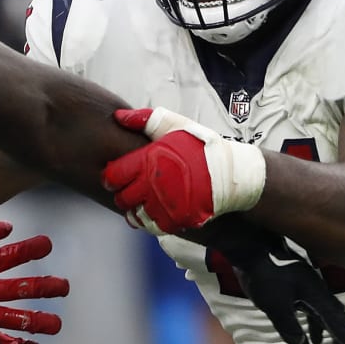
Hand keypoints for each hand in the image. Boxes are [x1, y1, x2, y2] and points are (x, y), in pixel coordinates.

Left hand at [103, 107, 266, 233]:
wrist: (233, 172)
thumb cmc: (202, 146)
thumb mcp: (175, 125)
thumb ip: (145, 119)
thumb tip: (118, 116)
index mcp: (149, 161)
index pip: (113, 176)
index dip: (111, 177)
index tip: (115, 176)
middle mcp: (155, 185)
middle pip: (122, 198)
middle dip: (122, 195)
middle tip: (128, 190)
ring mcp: (167, 205)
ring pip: (136, 216)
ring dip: (135, 211)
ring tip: (140, 204)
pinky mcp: (180, 220)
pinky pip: (154, 227)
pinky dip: (151, 222)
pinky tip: (154, 213)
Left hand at [206, 220, 344, 343]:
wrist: (251, 244)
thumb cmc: (264, 275)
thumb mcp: (275, 307)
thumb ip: (290, 330)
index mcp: (317, 296)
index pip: (338, 324)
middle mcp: (317, 290)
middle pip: (335, 316)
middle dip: (340, 337)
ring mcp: (307, 284)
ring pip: (322, 310)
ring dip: (324, 328)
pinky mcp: (295, 281)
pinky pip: (310, 304)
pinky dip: (310, 318)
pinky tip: (302, 325)